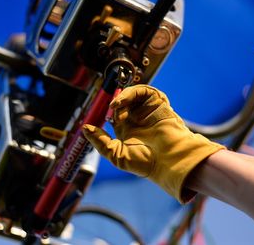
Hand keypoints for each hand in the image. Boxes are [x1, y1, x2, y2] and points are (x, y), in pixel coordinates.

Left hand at [83, 85, 224, 202]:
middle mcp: (138, 119)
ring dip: (120, 97)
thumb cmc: (146, 163)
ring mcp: (147, 110)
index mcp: (128, 130)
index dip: (105, 112)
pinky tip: (121, 102)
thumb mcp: (116, 155)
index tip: (94, 114)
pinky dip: (130, 92)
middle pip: (123, 102)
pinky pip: (143, 91)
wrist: (169, 161)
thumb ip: (100, 141)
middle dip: (112, 102)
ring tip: (114, 106)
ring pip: (132, 94)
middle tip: (106, 108)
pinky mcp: (158, 103)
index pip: (114, 114)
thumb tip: (85, 128)